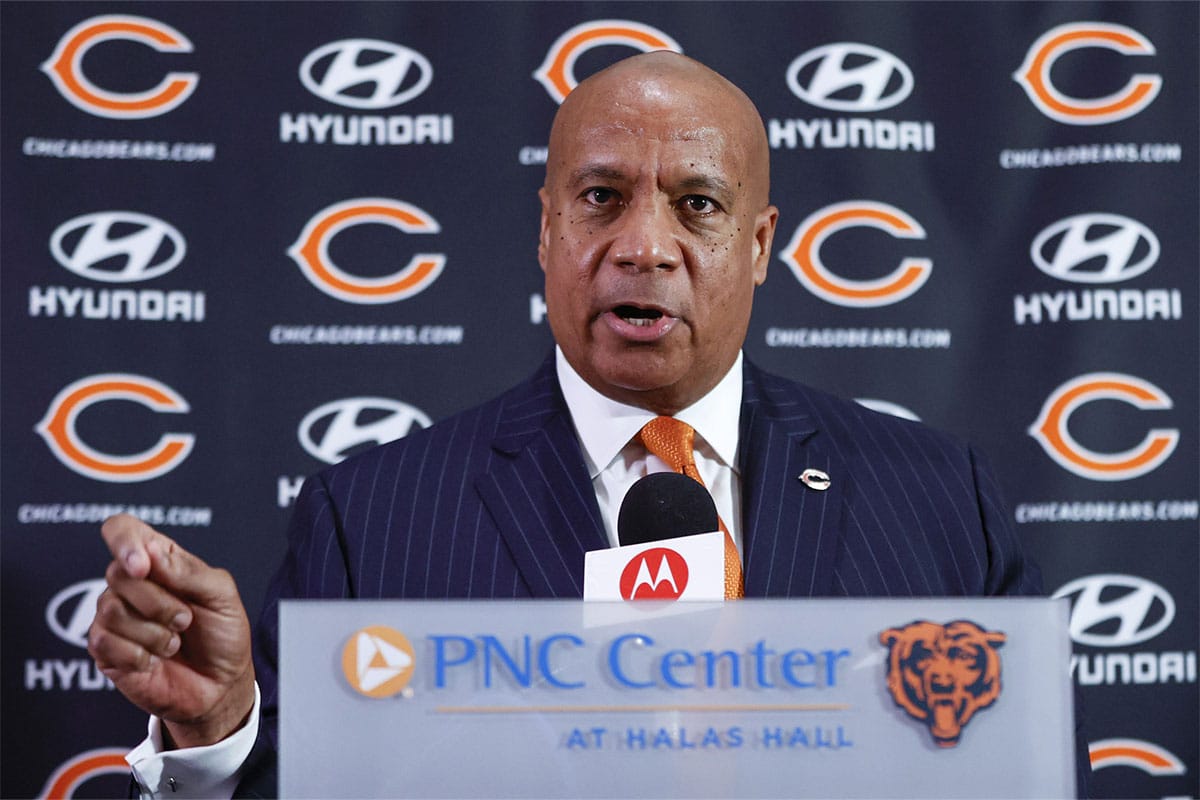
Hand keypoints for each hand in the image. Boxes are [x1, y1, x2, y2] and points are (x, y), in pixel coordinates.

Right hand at [89, 514, 255, 748]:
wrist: (220, 686)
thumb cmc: (223, 635)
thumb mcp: (221, 595)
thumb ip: (189, 571)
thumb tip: (151, 553)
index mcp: (160, 561)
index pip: (123, 529)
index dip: (125, 540)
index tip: (142, 565)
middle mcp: (132, 584)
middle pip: (118, 573)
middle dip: (159, 602)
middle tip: (185, 620)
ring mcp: (114, 616)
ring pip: (112, 610)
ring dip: (155, 632)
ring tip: (175, 642)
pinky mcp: (104, 649)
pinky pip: (105, 642)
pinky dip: (140, 654)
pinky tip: (155, 660)